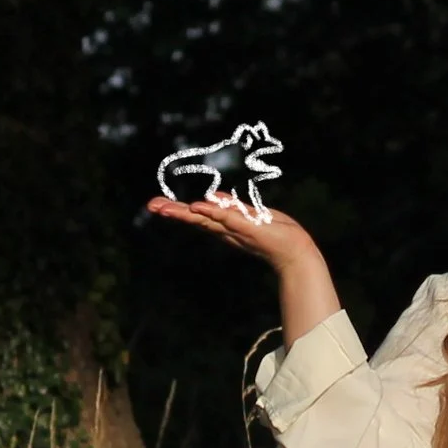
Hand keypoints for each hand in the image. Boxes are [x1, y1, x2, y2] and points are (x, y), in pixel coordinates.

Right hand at [147, 195, 322, 271]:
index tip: (157, 205)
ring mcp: (236, 229)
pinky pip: (229, 218)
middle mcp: (227, 229)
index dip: (179, 210)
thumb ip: (232, 208)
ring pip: (206, 219)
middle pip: (196, 218)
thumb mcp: (251, 215)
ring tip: (164, 207)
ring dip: (185, 212)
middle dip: (174, 211)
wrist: (296, 250)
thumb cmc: (277, 232)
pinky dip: (214, 212)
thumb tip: (210, 197)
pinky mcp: (249, 228)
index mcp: (226, 225)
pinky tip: (198, 206)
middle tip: (151, 206)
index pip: (198, 215)